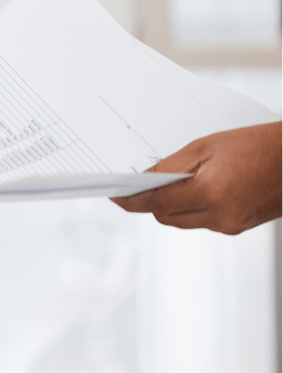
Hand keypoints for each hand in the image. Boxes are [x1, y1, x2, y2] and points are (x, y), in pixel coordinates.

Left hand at [111, 121, 281, 234]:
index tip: (114, 195)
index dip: (131, 201)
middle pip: (166, 217)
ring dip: (171, 205)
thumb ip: (170, 167)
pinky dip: (193, 207)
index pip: (156, 204)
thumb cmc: (257, 144)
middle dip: (150, 202)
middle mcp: (220, 217)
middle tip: (138, 183)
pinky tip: (196, 188)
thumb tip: (143, 180)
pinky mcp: (239, 227)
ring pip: (183, 221)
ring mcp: (231, 226)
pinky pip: (203, 221)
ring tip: (169, 182)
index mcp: (210, 194)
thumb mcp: (205, 146)